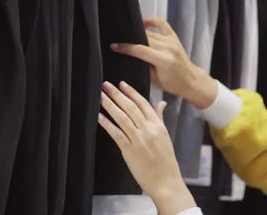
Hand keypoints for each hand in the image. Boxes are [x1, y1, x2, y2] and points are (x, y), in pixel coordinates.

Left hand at [98, 81, 196, 214]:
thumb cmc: (166, 161)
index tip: (122, 84)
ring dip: (110, 105)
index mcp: (158, 125)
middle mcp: (148, 130)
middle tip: (106, 85)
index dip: (131, 92)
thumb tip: (161, 103)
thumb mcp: (165, 136)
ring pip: (122, 118)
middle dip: (117, 95)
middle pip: (130, 107)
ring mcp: (139, 140)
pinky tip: (100, 117)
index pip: (143, 103)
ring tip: (101, 96)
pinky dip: (107, 124)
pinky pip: (117, 134)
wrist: (166, 182)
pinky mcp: (130, 151)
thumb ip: (160, 118)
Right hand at [111, 17, 217, 108]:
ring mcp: (171, 40)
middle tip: (118, 40)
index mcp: (163, 60)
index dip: (124, 48)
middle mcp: (167, 47)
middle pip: (143, 39)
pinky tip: (143, 23)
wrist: (191, 80)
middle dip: (129, 39)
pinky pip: (161, 23)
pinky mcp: (173, 37)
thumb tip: (130, 56)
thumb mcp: (154, 79)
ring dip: (138, 34)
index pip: (139, 50)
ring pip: (149, 32)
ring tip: (127, 35)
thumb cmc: (173, 83)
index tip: (114, 46)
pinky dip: (151, 21)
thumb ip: (143, 66)